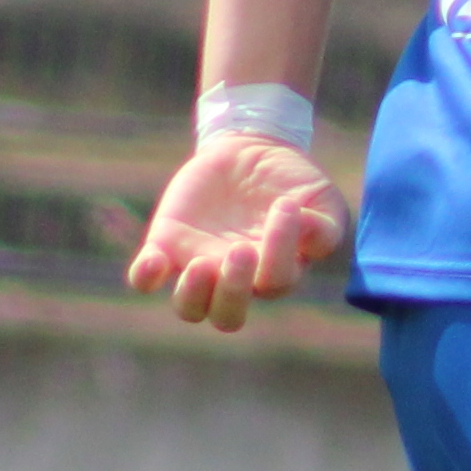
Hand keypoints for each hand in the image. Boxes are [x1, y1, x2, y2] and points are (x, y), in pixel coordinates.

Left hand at [127, 129, 347, 329]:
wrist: (252, 154)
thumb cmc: (292, 184)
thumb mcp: (320, 199)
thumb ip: (324, 226)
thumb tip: (307, 231)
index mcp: (273, 275)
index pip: (275, 283)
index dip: (281, 249)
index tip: (287, 205)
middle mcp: (234, 280)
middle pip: (227, 317)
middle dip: (233, 290)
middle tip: (240, 250)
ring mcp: (198, 265)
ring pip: (188, 309)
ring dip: (192, 294)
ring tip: (200, 264)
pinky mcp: (167, 244)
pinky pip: (146, 277)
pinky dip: (146, 276)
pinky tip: (155, 261)